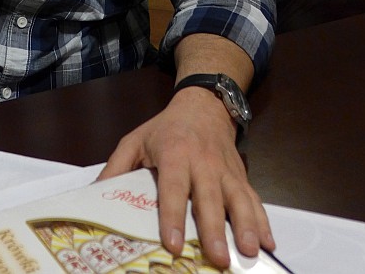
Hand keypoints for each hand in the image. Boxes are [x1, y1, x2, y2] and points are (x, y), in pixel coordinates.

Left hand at [98, 88, 274, 269]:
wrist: (202, 105)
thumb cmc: (165, 129)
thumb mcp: (135, 140)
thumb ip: (116, 167)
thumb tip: (95, 195)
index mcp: (174, 154)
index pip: (173, 188)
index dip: (172, 216)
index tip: (172, 243)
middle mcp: (202, 162)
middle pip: (209, 197)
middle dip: (214, 229)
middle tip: (219, 258)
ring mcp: (225, 170)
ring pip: (238, 198)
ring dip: (246, 225)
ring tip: (250, 251)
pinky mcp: (241, 175)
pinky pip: (254, 198)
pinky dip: (263, 220)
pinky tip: (269, 242)